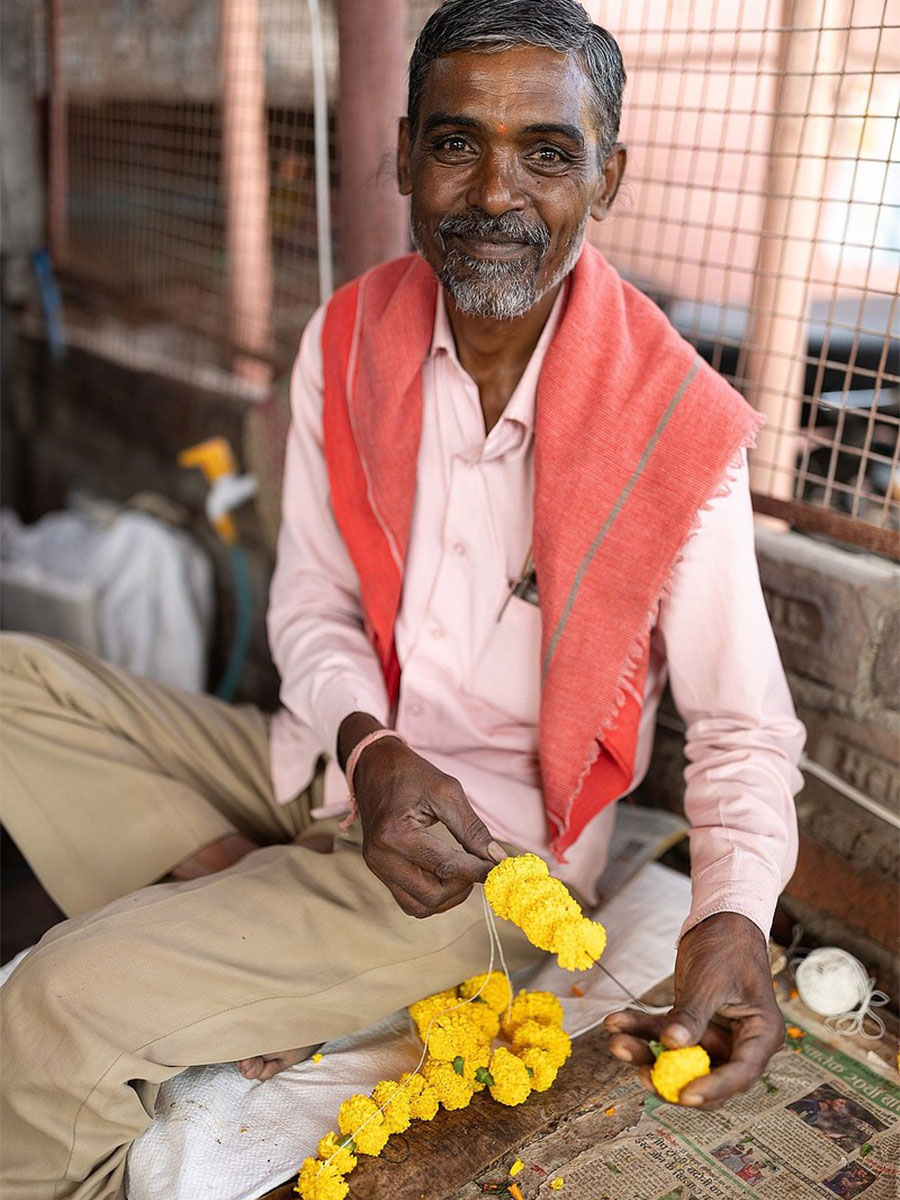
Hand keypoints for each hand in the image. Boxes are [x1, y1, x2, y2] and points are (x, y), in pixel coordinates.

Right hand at [344, 718, 505, 917]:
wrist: (374, 765)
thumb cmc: (410, 773)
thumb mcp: (447, 791)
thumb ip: (472, 829)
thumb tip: (497, 859)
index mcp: (395, 833)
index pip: (446, 867)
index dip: (478, 870)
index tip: (498, 867)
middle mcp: (381, 856)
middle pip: (432, 895)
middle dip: (462, 886)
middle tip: (478, 867)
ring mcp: (376, 866)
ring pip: (419, 906)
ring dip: (448, 896)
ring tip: (463, 872)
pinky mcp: (378, 870)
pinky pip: (408, 900)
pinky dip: (432, 896)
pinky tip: (446, 876)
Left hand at [604, 911, 783, 1107]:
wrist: (720, 921)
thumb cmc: (728, 947)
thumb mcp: (711, 981)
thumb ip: (693, 1014)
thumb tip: (672, 1045)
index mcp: (760, 1036)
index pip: (740, 1073)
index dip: (713, 1089)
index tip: (683, 1096)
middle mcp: (739, 1043)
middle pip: (706, 1075)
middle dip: (671, 1077)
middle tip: (641, 1074)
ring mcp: (713, 1036)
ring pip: (678, 1058)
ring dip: (646, 1052)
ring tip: (616, 1041)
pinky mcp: (691, 1025)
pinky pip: (664, 1034)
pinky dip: (641, 1029)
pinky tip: (616, 1022)